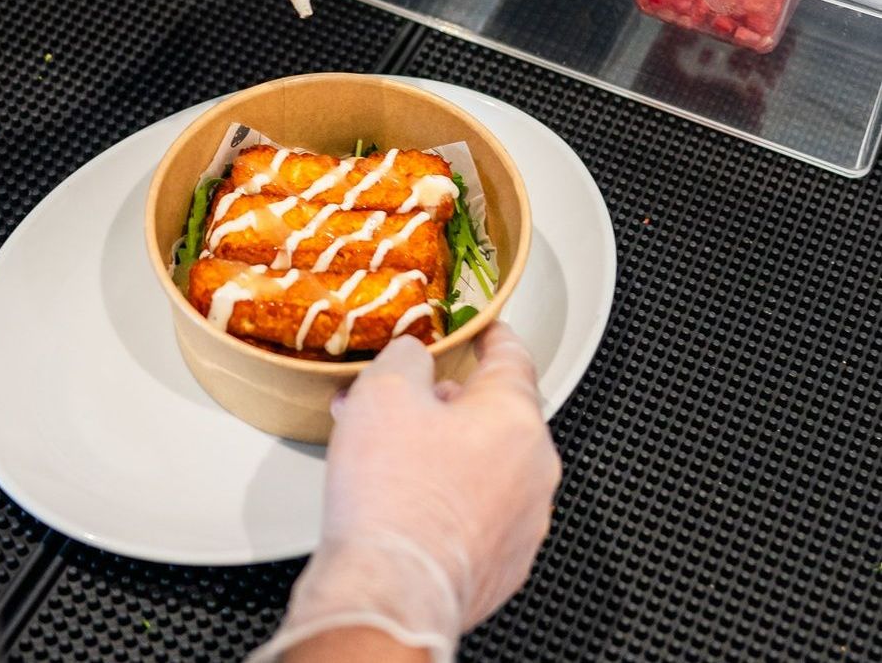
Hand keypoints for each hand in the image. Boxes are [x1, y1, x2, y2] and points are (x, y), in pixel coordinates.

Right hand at [250, 324, 560, 662]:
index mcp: (515, 418)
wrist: (391, 587)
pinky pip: (477, 508)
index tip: (483, 329)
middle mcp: (532, 468)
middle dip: (442, 401)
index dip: (491, 334)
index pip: (514, 357)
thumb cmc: (393, 498)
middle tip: (400, 398)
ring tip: (383, 449)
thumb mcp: (385, 390)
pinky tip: (400, 494)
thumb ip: (408, 356)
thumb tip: (414, 356)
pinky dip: (445, 494)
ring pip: (482, 462)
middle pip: (492, 413)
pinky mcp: (502, 561)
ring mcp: (522, 520)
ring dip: (440, 448)